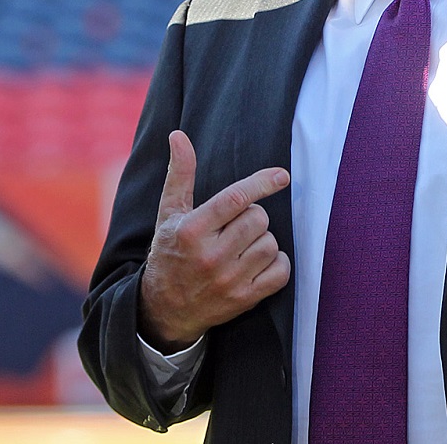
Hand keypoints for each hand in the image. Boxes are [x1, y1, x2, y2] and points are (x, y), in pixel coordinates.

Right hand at [138, 130, 291, 352]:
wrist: (164, 309)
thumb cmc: (169, 252)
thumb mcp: (169, 214)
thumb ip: (179, 174)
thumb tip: (178, 135)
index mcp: (191, 231)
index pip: (234, 199)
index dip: (260, 184)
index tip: (282, 176)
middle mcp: (210, 257)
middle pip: (257, 219)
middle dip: (252, 217)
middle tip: (235, 226)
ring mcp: (229, 281)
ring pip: (270, 244)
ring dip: (263, 241)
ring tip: (242, 247)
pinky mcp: (244, 300)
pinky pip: (281, 271)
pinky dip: (276, 264)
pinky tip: (257, 263)